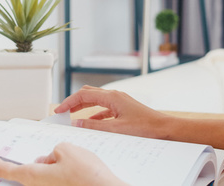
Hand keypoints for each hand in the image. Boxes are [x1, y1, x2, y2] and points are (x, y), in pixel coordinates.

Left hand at [0, 142, 126, 185]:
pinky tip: (80, 167)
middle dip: (42, 157)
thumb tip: (54, 157)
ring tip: (76, 162)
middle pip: (31, 168)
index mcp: (34, 176)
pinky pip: (58, 177)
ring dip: (56, 163)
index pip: (5, 169)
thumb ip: (53, 150)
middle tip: (58, 154)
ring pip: (47, 171)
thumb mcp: (67, 149)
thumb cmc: (87, 176)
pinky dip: (65, 169)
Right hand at [54, 85, 170, 138]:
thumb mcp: (116, 129)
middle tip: (62, 111)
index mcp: (112, 97)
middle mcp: (115, 96)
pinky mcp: (123, 109)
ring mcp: (119, 102)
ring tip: (72, 116)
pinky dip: (94, 114)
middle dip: (74, 102)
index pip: (84, 94)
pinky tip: (90, 122)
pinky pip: (104, 109)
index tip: (59, 110)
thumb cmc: (145, 127)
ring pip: (96, 101)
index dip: (69, 102)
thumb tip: (76, 123)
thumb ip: (94, 126)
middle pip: (88, 94)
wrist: (164, 128)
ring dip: (83, 107)